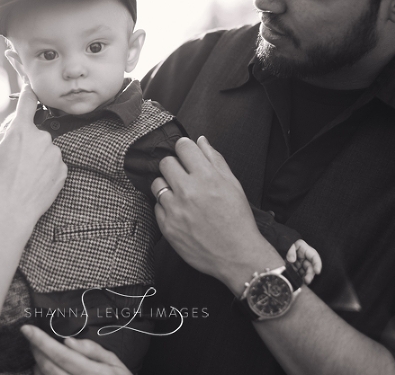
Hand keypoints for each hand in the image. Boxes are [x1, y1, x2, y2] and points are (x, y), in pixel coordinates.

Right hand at [0, 84, 65, 229]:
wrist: (10, 211)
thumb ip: (0, 134)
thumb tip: (11, 127)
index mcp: (20, 130)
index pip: (27, 103)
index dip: (28, 94)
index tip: (31, 88)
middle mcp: (41, 138)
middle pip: (35, 133)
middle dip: (27, 142)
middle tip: (14, 162)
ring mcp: (55, 154)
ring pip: (46, 150)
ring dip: (37, 158)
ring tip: (23, 176)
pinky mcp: (63, 169)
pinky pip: (54, 164)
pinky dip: (46, 170)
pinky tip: (34, 183)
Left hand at [21, 325, 130, 374]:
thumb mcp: (115, 362)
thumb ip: (93, 350)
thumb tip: (68, 341)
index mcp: (94, 373)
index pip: (62, 354)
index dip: (42, 341)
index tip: (27, 329)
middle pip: (49, 367)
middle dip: (36, 349)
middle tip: (32, 337)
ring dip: (37, 363)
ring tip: (40, 353)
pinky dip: (41, 374)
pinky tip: (43, 368)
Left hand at [151, 136, 282, 293]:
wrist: (236, 255)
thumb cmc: (237, 219)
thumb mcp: (233, 185)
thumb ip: (215, 159)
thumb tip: (200, 140)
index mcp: (206, 177)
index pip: (182, 146)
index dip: (185, 149)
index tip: (188, 156)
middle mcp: (188, 191)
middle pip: (165, 162)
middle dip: (174, 166)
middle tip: (184, 177)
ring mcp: (175, 209)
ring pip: (157, 183)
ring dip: (167, 186)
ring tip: (181, 196)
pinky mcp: (166, 226)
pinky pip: (156, 206)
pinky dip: (166, 207)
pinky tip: (180, 213)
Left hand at [286, 239, 322, 283]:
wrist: (285, 246)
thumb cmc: (291, 243)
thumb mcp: (292, 244)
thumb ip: (291, 251)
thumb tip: (291, 260)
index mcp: (308, 252)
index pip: (315, 258)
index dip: (317, 265)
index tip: (317, 271)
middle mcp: (307, 260)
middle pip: (311, 269)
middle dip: (310, 275)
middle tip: (307, 280)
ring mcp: (303, 266)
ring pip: (305, 274)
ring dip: (303, 278)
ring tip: (300, 282)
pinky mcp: (298, 270)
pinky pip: (298, 275)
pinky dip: (297, 278)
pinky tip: (295, 280)